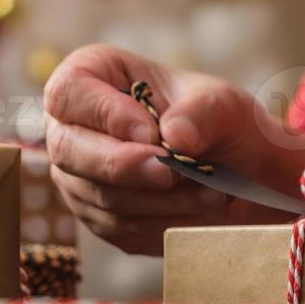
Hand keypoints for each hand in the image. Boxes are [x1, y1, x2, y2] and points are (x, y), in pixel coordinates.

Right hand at [43, 45, 304, 253]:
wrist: (236, 168)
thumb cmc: (218, 121)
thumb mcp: (222, 103)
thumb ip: (200, 113)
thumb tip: (174, 135)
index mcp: (93, 76)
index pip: (69, 92)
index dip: (104, 113)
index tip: (152, 132)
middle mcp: (72, 128)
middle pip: (68, 150)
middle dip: (125, 165)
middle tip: (172, 172)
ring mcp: (79, 177)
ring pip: (99, 194)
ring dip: (157, 199)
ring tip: (209, 193)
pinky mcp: (99, 218)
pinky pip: (119, 227)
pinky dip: (163, 221)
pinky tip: (199, 211)